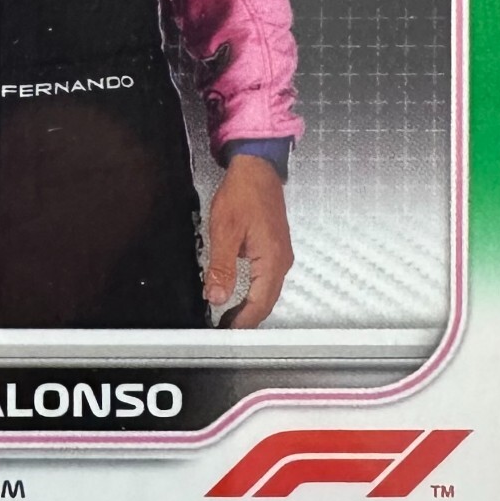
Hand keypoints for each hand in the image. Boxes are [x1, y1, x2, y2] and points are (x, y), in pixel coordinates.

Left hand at [204, 155, 293, 327]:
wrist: (257, 168)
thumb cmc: (243, 193)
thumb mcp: (225, 230)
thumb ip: (221, 267)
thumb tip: (217, 297)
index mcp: (272, 260)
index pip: (259, 304)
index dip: (243, 322)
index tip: (226, 332)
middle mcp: (282, 261)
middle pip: (266, 301)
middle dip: (247, 318)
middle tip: (226, 329)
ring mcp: (281, 254)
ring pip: (267, 291)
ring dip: (251, 306)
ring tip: (231, 316)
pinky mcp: (276, 248)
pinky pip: (267, 278)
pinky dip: (254, 291)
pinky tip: (240, 292)